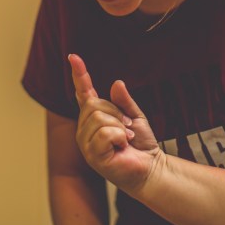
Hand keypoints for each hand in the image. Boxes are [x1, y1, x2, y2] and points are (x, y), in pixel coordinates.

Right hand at [69, 53, 162, 194]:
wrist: (150, 168)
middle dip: (117, 113)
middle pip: (95, 104)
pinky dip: (120, 137)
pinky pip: (105, 133)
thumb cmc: (141, 145)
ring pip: (100, 118)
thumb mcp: (135, 116)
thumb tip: (116, 83)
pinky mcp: (93, 156)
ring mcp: (86, 143)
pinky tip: (122, 147)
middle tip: (128, 129)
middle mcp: (85, 129)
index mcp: (93, 118)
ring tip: (126, 140)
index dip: (79, 74)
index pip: (83, 92)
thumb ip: (124, 101)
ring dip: (120, 127)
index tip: (73, 56)